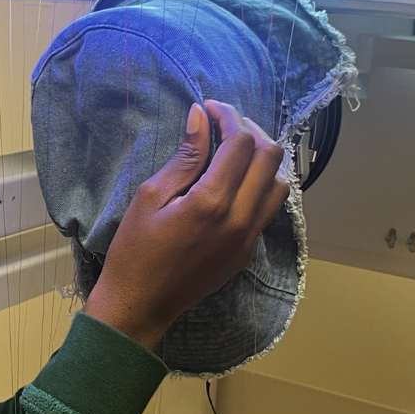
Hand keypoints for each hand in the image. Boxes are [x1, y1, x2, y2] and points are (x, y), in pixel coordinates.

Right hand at [83, 100, 289, 350]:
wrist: (141, 304)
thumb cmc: (135, 251)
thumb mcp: (151, 196)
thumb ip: (184, 157)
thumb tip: (201, 118)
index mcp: (212, 202)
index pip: (241, 143)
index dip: (229, 116)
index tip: (211, 108)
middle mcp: (240, 219)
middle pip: (270, 158)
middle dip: (251, 131)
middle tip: (225, 125)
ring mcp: (248, 239)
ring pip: (279, 185)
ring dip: (263, 160)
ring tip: (235, 151)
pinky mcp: (247, 252)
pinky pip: (268, 210)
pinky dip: (260, 186)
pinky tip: (235, 182)